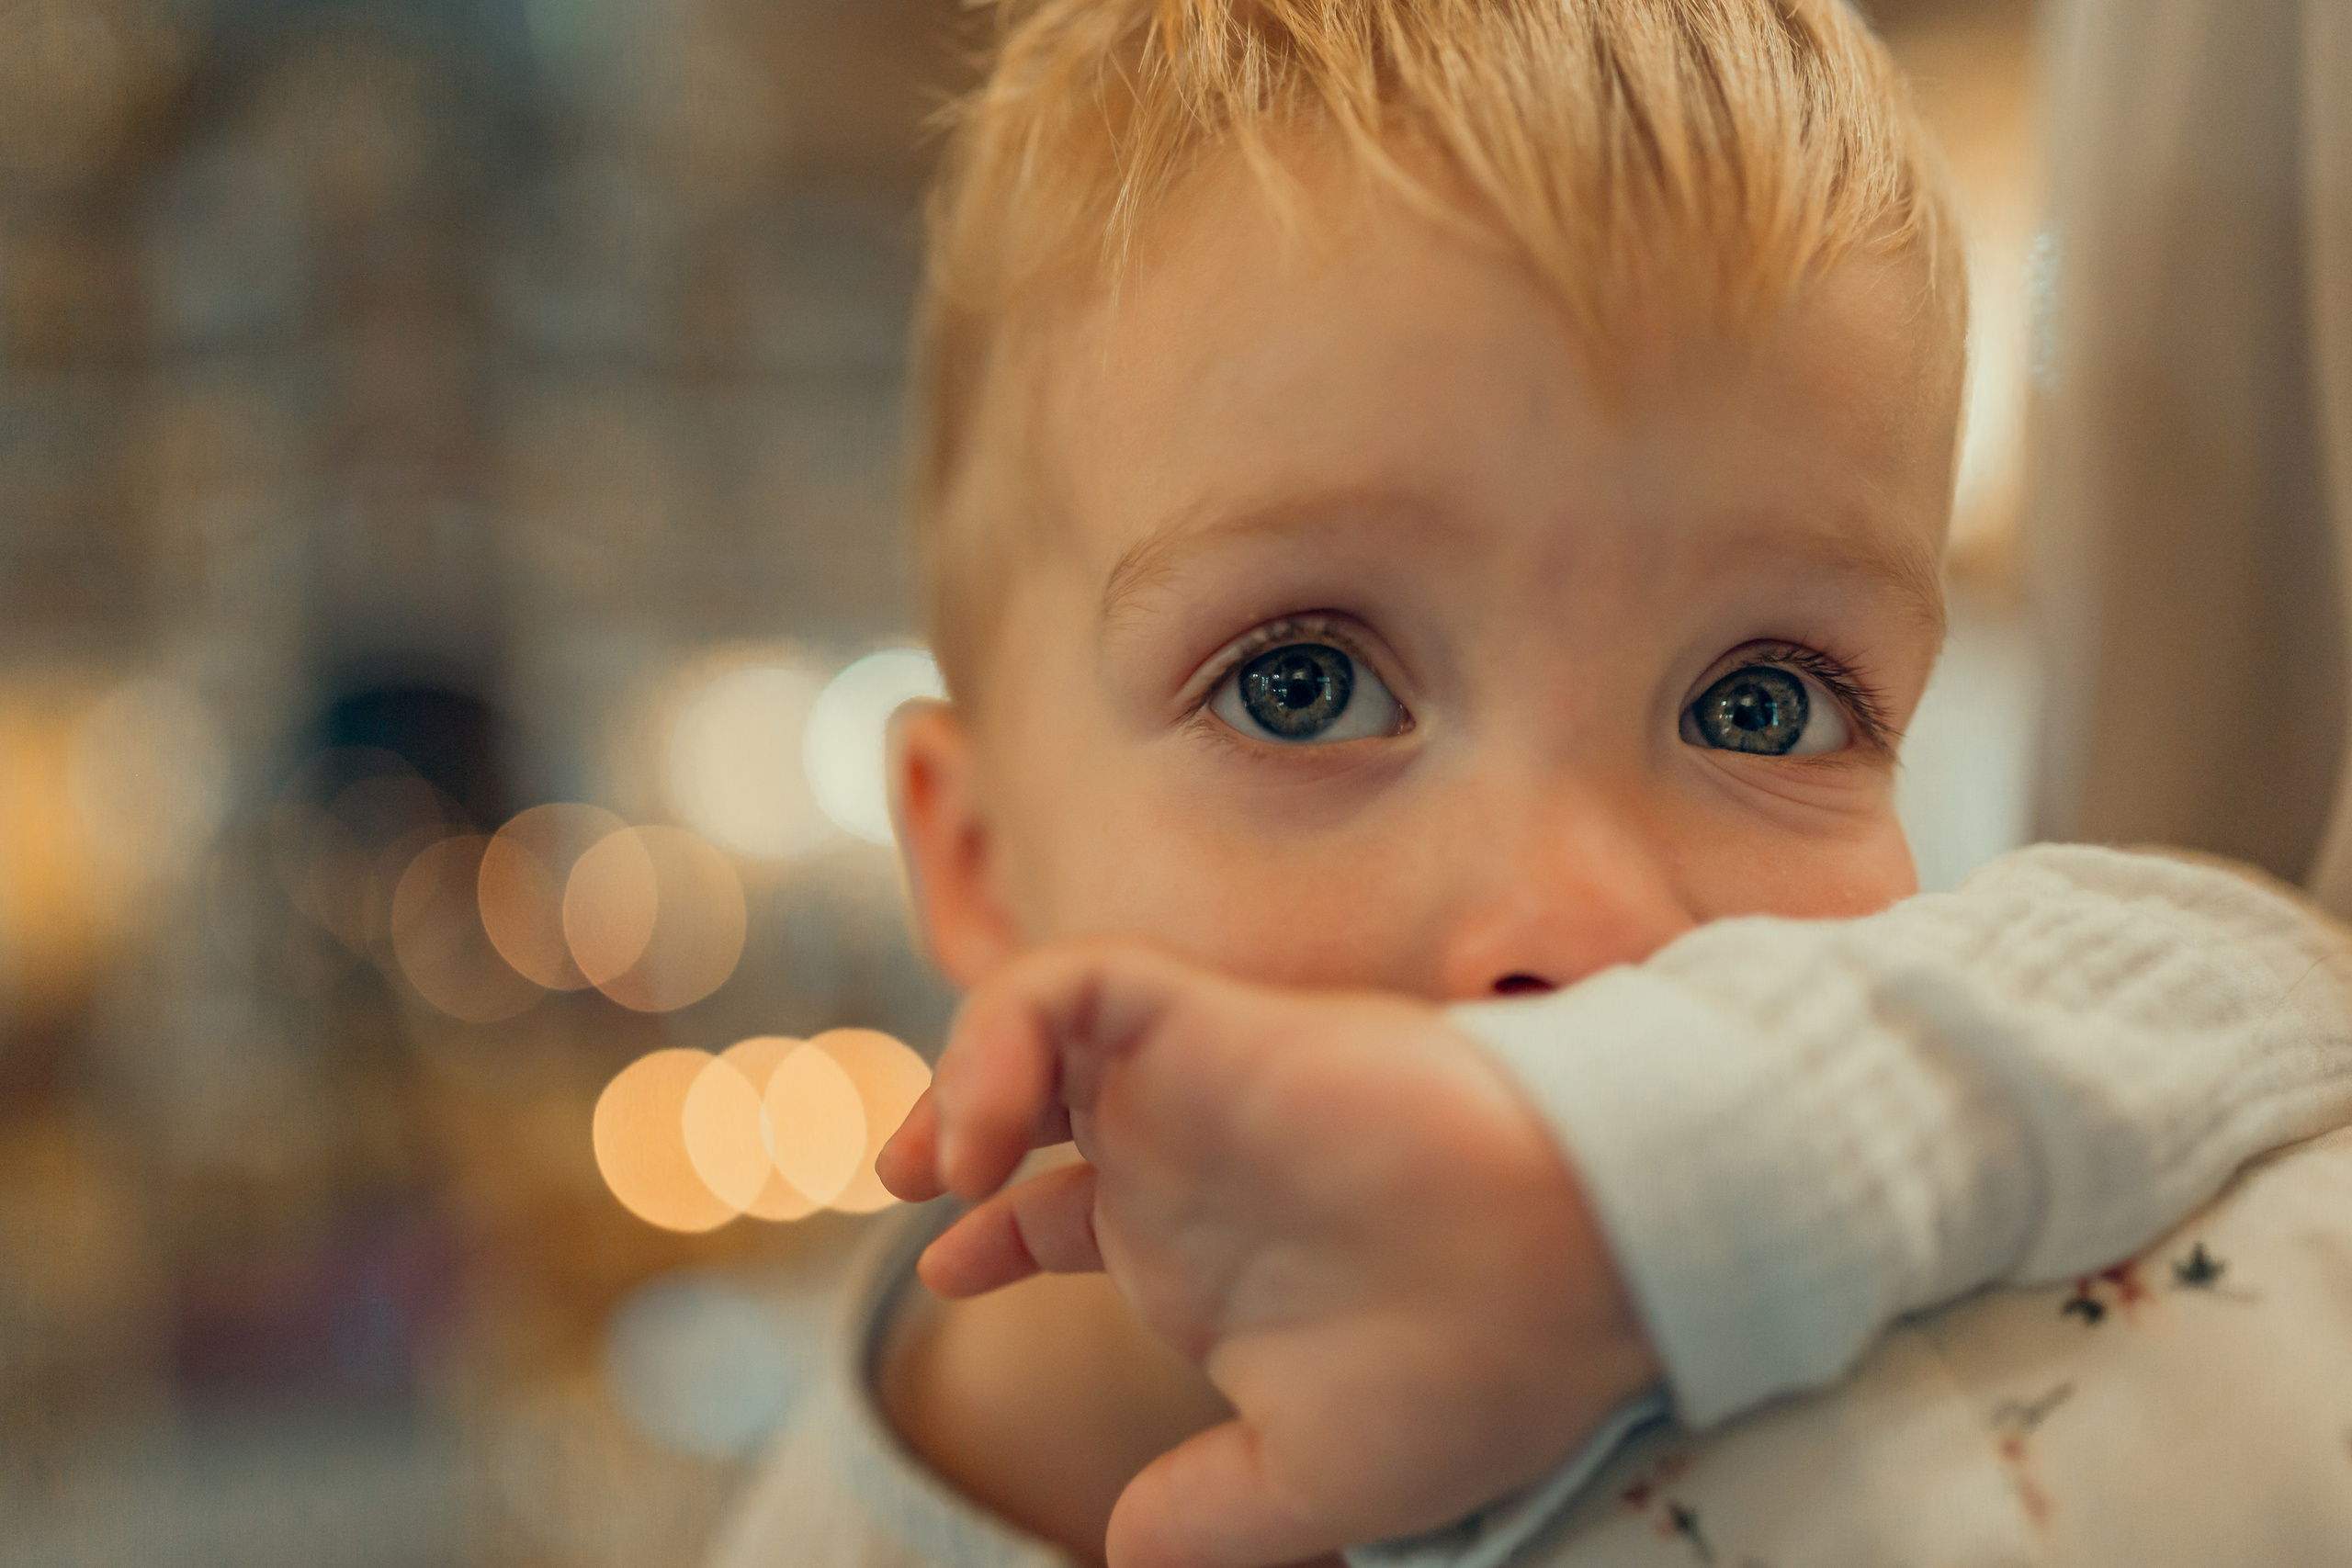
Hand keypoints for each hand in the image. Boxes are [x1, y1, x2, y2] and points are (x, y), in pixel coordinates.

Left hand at [879, 940, 1660, 1567]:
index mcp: (1203, 1246)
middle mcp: (1188, 1156)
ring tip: (928, 1167)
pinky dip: (998, 1038)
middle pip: (1034, 1102)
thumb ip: (1208, 1512)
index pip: (1066, 1209)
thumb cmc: (1477, 1367)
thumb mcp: (1312, 1476)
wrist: (1581, 1268)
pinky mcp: (1211, 1024)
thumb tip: (1120, 1561)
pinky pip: (1071, 987)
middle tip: (903, 1176)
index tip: (944, 1273)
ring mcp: (1195, 1087)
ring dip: (962, 1076)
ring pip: (1040, 1025)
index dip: (991, 1233)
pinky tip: (980, 1142)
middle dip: (949, 1126)